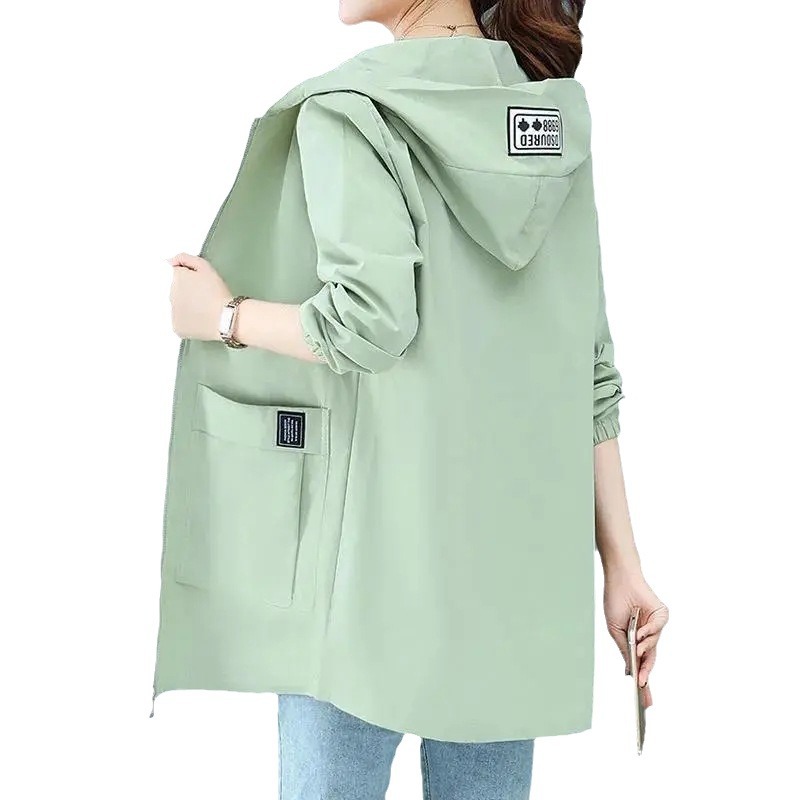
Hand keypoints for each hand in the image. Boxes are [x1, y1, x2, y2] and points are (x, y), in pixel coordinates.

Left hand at [168, 252, 232, 340]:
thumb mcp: (205, 267)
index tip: (202, 284)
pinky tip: (201, 319)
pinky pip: (180, 322)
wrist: (226, 318)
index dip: (191, 278)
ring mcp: (172, 313)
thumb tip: (170, 260)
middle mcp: (170, 295)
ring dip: (187, 306)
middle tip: (205, 297)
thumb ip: (185, 258)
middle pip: (177, 291)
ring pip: (178, 306)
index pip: (178, 275)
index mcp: (176, 278)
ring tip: (204, 309)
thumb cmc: (218, 293)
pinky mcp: (177, 327)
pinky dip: (188, 321)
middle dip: (188, 292)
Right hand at [603, 569, 667, 708]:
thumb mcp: (616, 631)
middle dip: (647, 677)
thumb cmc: (616, 602)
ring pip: (653, 645)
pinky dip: (648, 633)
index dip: (643, 681)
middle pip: (650, 660)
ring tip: (637, 654)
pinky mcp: (662, 615)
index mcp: (636, 639)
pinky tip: (639, 636)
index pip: (641, 664)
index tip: (642, 701)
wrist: (619, 580)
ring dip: (644, 651)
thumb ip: (625, 650)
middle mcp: (648, 635)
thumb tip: (630, 672)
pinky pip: (657, 628)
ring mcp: (655, 625)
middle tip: (644, 694)